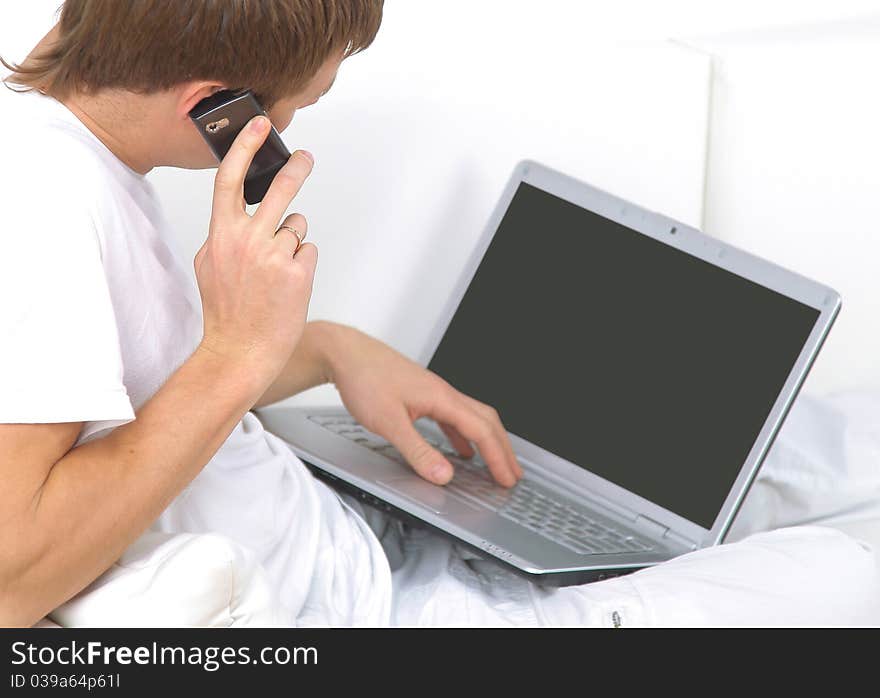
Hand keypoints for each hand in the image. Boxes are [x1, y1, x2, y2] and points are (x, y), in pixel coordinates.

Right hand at [194, 116, 317, 388]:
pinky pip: (308, 250)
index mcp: (221, 235)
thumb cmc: (225, 311)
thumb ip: (224, 235)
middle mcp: (247, 240)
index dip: (245, 147)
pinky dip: (302, 263)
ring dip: (292, 242)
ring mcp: (274, 256)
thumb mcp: (209, 265)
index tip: (260, 126)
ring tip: (277, 272)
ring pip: (296, 226)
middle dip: (295, 168)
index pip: (230, 179)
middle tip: (305, 157)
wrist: (240, 351)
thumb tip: (242, 215)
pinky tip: (287, 285)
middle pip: (279, 190)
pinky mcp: (298, 272)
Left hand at [322, 325, 523, 486]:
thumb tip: (444, 475)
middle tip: (513, 474)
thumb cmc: (364, 378)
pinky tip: (460, 450)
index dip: (498, 457)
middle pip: (486, 421)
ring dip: (486, 442)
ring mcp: (433, 394)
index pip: (482, 430)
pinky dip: (463, 436)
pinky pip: (452, 418)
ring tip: (495, 464)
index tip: (507, 478)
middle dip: (503, 449)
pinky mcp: (421, 396)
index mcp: (442, 398)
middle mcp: (443, 393)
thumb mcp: (389, 423)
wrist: (344, 354)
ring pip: (471, 419)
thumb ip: (418, 451)